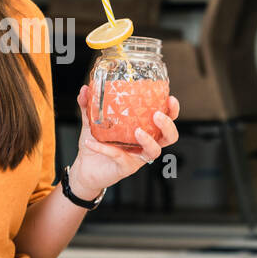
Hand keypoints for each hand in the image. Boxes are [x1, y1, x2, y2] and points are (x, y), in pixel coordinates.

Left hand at [67, 84, 180, 198]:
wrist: (85, 168)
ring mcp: (137, 157)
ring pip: (154, 151)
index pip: (166, 119)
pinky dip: (104, 148)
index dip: (172, 110)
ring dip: (149, 140)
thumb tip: (85, 89)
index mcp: (144, 129)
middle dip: (167, 125)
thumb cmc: (97, 143)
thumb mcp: (93, 122)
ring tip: (138, 131)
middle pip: (169, 137)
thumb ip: (89, 106)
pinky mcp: (125, 168)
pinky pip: (118, 156)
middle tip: (157, 115)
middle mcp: (145, 145)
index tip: (170, 99)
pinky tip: (91, 141)